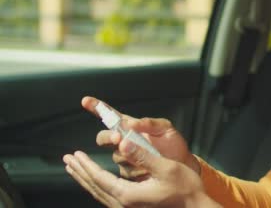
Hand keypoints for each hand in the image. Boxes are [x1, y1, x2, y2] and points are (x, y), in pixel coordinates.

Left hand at [63, 138, 220, 207]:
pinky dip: (97, 186)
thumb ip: (142, 156)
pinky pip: (107, 196)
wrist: (194, 207)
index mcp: (128, 194)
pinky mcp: (133, 207)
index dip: (85, 166)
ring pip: (99, 193)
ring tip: (76, 169)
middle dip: (80, 172)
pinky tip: (97, 182)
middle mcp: (124, 204)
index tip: (74, 154)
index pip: (99, 178)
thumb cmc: (184, 187)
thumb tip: (122, 144)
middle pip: (94, 187)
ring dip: (86, 179)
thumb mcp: (165, 167)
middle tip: (67, 160)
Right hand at [82, 96, 199, 179]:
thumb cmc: (173, 144)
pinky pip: (125, 171)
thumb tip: (132, 123)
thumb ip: (150, 123)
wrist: (181, 165)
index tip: (86, 101)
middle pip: (104, 137)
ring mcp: (125, 157)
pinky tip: (149, 168)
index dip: (98, 108)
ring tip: (148, 155)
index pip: (111, 116)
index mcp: (131, 127)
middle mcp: (124, 141)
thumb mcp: (166, 129)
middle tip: (119, 137)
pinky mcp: (128, 172)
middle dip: (109, 137)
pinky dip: (137, 168)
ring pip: (116, 155)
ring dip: (128, 154)